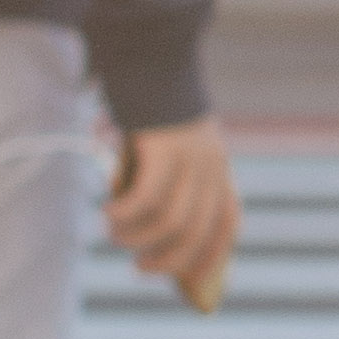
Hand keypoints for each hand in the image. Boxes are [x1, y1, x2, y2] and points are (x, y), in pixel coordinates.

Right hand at [103, 115, 241, 313]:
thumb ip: (171, 191)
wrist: (150, 58)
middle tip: (138, 264)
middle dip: (166, 260)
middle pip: (196, 233)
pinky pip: (147, 198)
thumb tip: (157, 243)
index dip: (209, 258)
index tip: (186, 281)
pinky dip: (125, 213)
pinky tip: (109, 211)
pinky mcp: (166, 148)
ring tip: (114, 232)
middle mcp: (213, 167)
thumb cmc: (150, 116)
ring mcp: (192, 157)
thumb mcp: (170, 157)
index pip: (228, 226)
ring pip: (170, 221)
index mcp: (219, 170)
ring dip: (137, 237)